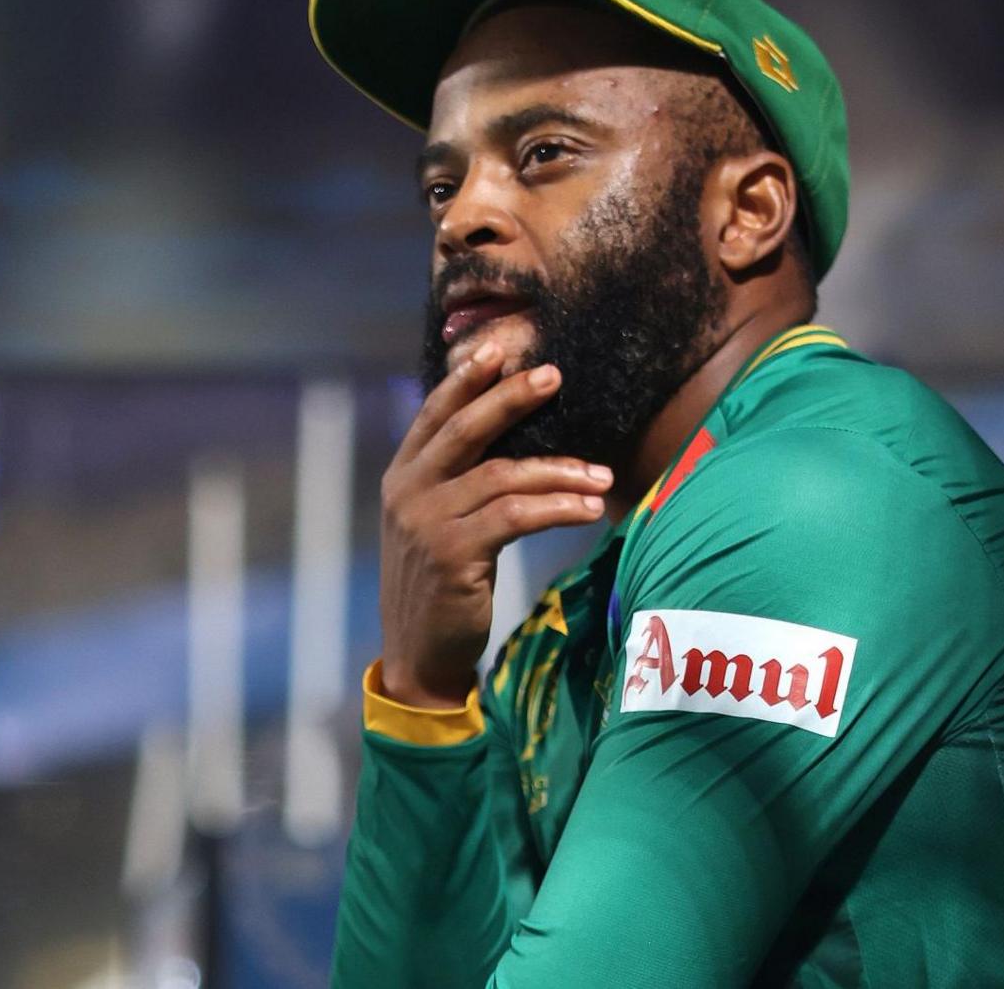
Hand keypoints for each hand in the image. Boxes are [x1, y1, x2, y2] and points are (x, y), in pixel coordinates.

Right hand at [376, 341, 613, 707]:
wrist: (419, 653)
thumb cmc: (439, 585)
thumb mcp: (433, 524)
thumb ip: (453, 482)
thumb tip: (505, 439)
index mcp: (401, 477)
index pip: (434, 414)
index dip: (466, 379)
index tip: (500, 349)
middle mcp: (407, 492)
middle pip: (465, 430)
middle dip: (511, 398)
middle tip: (554, 375)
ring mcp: (427, 523)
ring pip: (503, 476)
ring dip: (559, 471)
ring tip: (602, 475)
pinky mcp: (453, 554)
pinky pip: (516, 516)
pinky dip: (557, 508)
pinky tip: (587, 509)